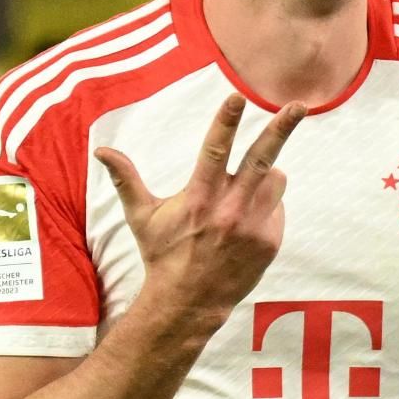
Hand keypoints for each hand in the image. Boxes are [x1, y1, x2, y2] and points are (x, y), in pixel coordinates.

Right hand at [95, 94, 304, 334]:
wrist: (189, 302)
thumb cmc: (163, 254)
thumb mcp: (141, 217)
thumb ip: (126, 179)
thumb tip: (101, 151)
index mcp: (199, 197)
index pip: (214, 150)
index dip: (226, 122)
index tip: (237, 96)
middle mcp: (229, 209)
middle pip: (261, 159)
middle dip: (280, 129)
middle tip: (298, 105)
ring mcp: (253, 226)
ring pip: (275, 180)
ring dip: (265, 177)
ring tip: (244, 194)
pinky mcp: (270, 242)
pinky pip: (277, 209)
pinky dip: (266, 208)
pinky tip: (245, 225)